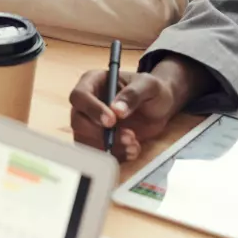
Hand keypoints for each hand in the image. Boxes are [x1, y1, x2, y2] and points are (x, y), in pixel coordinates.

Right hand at [69, 68, 186, 161]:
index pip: (80, 96)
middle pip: (78, 121)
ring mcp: (90, 123)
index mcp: (93, 82)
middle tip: (129, 136)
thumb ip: (133, 94)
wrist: (159, 107)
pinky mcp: (97, 140)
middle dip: (101, 134)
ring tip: (134, 144)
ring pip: (85, 140)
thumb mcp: (148, 85)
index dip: (92, 110)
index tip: (112, 121)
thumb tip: (117, 110)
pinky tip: (132, 151)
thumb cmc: (152, 90)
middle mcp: (87, 103)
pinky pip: (97, 153)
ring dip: (109, 147)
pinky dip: (115, 156)